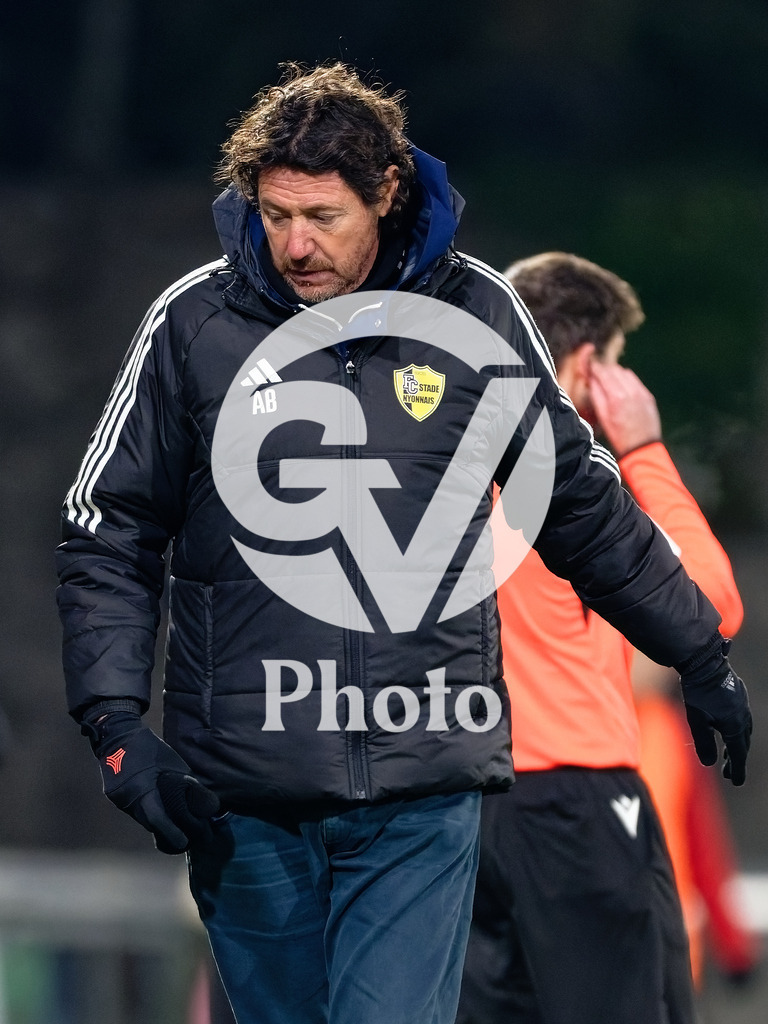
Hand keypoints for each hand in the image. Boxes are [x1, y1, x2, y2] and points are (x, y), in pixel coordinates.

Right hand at [82, 706, 219, 852]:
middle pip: (150, 822)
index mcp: (141, 788)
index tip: (183, 842)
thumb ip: (184, 785)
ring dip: (157, 822)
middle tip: (184, 837)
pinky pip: (134, 810)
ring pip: (142, 818)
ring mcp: (118, 799)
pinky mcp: (115, 797)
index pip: (157, 817)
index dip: (171, 831)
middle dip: (166, 831)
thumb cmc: (149, 747)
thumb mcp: (172, 763)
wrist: (116, 735)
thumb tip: (201, 804)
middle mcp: (126, 798)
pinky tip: (159, 810)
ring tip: (175, 825)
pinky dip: (148, 811)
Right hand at [588, 361, 661, 457]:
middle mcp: (630, 391)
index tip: (589, 367)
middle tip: (597, 375)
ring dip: (615, 373)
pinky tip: (621, 387)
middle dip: (604, 370)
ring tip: (609, 381)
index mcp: (616, 397)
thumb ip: (596, 395)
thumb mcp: (603, 417)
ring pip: (625, 372)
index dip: (594, 368)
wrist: (642, 447)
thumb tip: (591, 380)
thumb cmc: (619, 436)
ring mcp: (641, 392)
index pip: (603, 373)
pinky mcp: (648, 395)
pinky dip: (626, 379)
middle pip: (614, 369)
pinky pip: (635, 380)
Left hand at [678, 638, 751, 785]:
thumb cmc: (698, 691)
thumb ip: (703, 742)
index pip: (737, 753)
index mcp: (735, 724)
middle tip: (727, 772)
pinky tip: (729, 728)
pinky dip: (737, 729)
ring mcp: (743, 703)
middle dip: (735, 758)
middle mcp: (743, 715)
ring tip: (728, 753)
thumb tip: (708, 763)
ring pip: (743, 729)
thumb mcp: (697, 720)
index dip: (736, 769)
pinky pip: (742, 717)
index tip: (735, 782)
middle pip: (742, 742)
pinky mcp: (739, 693)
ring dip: (737, 743)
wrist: (704, 661)